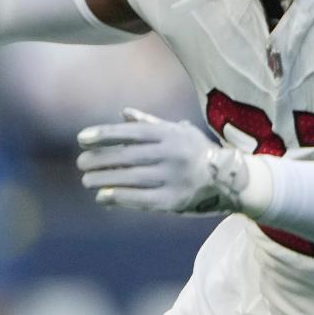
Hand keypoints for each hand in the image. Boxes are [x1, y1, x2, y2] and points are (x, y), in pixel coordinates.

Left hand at [77, 108, 250, 213]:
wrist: (233, 181)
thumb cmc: (197, 152)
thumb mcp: (180, 132)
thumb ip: (150, 124)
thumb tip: (124, 113)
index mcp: (170, 134)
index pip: (129, 133)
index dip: (103, 136)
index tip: (81, 140)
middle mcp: (172, 154)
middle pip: (126, 156)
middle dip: (99, 159)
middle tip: (80, 163)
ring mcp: (174, 178)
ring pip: (130, 178)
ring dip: (103, 179)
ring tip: (86, 179)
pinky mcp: (175, 201)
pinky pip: (140, 198)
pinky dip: (119, 197)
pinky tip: (102, 196)